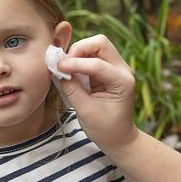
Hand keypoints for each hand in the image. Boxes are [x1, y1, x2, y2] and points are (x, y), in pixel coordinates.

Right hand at [57, 35, 138, 156]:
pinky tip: (71, 72)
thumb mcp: (86, 112)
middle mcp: (122, 70)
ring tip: (66, 69)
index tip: (57, 67)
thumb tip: (57, 70)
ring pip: (96, 46)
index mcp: (122, 81)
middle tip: (64, 65)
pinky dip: (79, 59)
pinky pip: (92, 55)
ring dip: (78, 54)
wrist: (118, 138)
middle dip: (79, 49)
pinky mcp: (107, 71)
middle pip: (100, 43)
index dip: (75, 63)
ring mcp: (116, 68)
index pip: (97, 63)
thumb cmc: (105, 129)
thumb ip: (71, 89)